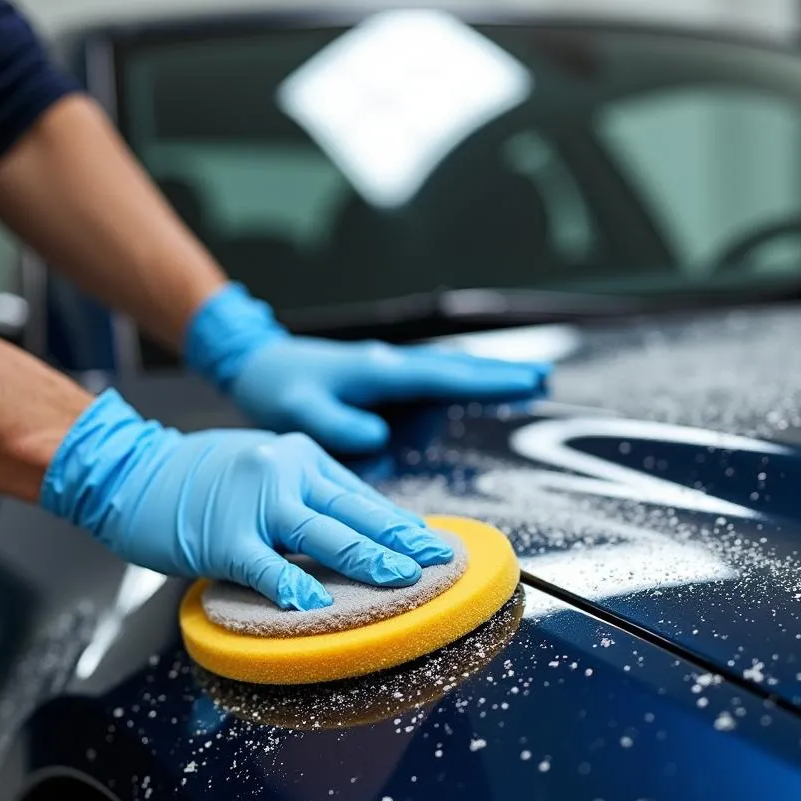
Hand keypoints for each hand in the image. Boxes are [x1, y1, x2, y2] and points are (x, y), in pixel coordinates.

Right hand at [40, 390, 453, 608]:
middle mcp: (287, 470)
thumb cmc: (201, 477)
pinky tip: (317, 606)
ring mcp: (255, 502)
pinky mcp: (223, 536)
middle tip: (438, 561)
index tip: (433, 544)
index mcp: (302, 456)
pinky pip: (266, 566)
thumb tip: (355, 531)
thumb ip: (307, 495)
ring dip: (367, 558)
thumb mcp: (265, 467)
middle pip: (355, 510)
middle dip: (401, 539)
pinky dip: (292, 586)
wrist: (133, 470)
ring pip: (323, 534)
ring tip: (403, 580)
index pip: (362, 495)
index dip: (400, 523)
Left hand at [185, 283, 549, 453]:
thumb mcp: (299, 411)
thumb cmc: (277, 388)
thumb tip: (380, 435)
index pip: (442, 376)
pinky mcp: (381, 382)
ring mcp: (387, 372)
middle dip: (498, 373)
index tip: (525, 381)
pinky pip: (428, 383)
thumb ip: (338, 424)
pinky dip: (457, 384)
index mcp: (378, 371)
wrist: (257, 365)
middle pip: (454, 369)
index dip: (484, 381)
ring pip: (445, 373)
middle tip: (543, 377)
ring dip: (483, 377)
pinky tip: (472, 391)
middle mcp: (389, 366)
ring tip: (525, 381)